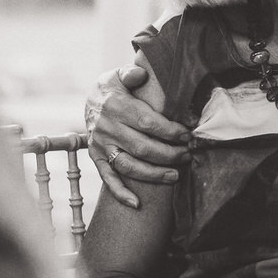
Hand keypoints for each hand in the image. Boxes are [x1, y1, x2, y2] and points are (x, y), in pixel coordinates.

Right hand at [86, 65, 191, 207]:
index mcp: (116, 106)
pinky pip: (108, 179)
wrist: (89, 100)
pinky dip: (121, 194)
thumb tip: (140, 73)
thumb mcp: (119, 74)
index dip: (170, 132)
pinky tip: (136, 204)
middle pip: (142, 147)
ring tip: (175, 176)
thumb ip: (131, 73)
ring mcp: (100, 146)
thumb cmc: (114, 87)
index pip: (148, 123)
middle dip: (169, 154)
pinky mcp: (96, 158)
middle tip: (188, 155)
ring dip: (153, 174)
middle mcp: (106, 128)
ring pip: (129, 166)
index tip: (188, 136)